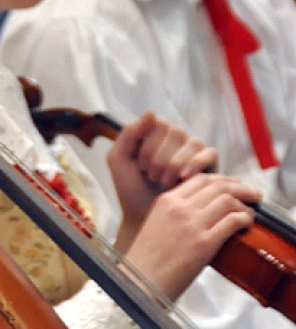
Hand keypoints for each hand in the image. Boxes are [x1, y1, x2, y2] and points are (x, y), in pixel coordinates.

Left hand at [109, 111, 217, 234]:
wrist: (144, 218)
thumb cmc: (130, 189)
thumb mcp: (119, 159)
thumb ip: (129, 133)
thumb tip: (152, 111)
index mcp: (154, 133)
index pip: (159, 123)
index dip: (150, 144)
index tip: (141, 166)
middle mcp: (174, 139)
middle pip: (176, 131)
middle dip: (162, 156)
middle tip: (152, 176)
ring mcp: (191, 152)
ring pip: (193, 142)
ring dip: (177, 162)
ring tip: (165, 181)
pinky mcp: (207, 166)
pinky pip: (210, 153)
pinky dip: (198, 163)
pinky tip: (184, 177)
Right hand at [122, 172, 260, 299]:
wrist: (142, 281)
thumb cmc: (148, 258)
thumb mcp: (156, 223)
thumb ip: (176, 211)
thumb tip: (203, 211)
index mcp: (167, 200)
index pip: (199, 178)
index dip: (220, 179)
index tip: (232, 184)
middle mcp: (180, 207)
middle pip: (216, 185)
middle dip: (238, 187)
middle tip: (250, 192)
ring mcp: (192, 224)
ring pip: (226, 200)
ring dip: (244, 203)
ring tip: (251, 210)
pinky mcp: (204, 244)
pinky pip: (231, 221)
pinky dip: (244, 219)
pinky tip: (247, 223)